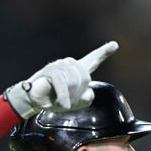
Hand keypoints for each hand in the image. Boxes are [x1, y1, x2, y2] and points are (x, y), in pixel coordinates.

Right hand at [4, 41, 118, 117]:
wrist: (35, 101)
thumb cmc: (54, 100)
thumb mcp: (75, 103)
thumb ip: (86, 99)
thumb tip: (89, 93)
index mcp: (77, 71)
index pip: (92, 60)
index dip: (104, 53)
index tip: (115, 45)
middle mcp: (69, 64)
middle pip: (85, 79)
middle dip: (78, 95)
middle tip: (68, 103)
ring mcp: (60, 65)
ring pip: (75, 82)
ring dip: (69, 98)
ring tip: (61, 101)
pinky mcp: (51, 70)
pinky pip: (63, 85)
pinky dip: (63, 98)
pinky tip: (62, 105)